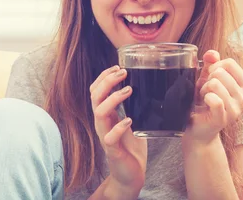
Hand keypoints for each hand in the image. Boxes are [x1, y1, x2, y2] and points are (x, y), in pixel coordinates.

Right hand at [90, 66, 146, 191]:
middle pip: (95, 97)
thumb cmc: (131, 147)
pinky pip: (109, 137)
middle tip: (122, 73)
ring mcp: (105, 135)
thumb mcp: (132, 120)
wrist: (130, 174)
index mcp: (106, 114)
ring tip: (128, 90)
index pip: (96, 90)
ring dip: (113, 99)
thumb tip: (148, 86)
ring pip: (99, 113)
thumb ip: (133, 106)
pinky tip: (129, 121)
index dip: (103, 77)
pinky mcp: (112, 151)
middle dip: (107, 81)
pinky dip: (118, 127)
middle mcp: (102, 122)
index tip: (117, 66)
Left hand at [185, 50, 242, 144]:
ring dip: (204, 90)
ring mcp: (236, 109)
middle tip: (206, 92)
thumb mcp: (208, 79)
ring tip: (205, 98)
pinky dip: (205, 98)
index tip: (210, 78)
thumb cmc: (205, 100)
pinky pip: (214, 98)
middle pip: (220, 72)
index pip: (229, 63)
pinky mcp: (224, 118)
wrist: (199, 126)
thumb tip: (212, 53)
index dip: (214, 67)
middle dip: (207, 80)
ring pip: (215, 84)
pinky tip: (205, 104)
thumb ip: (210, 64)